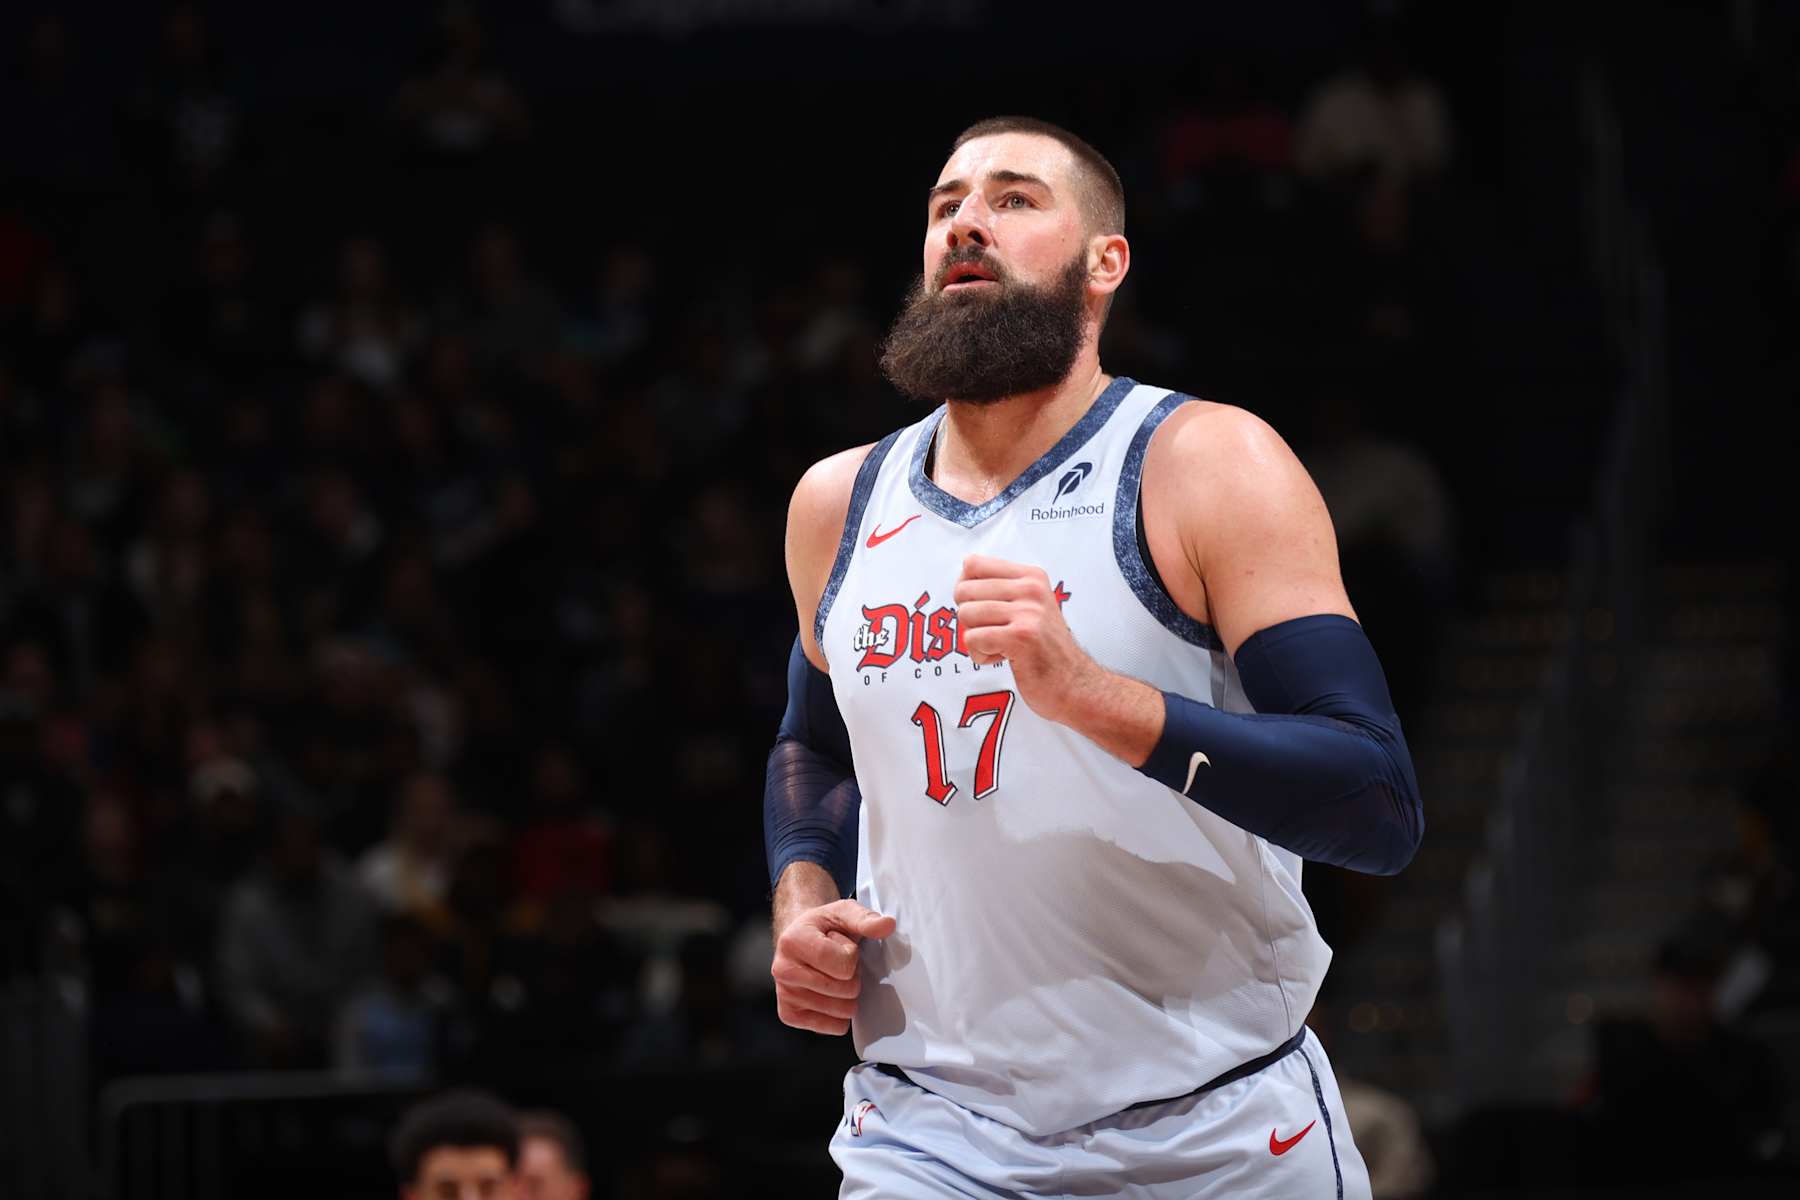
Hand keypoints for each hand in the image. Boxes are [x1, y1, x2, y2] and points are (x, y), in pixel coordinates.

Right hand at [770, 899, 895, 1035]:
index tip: (842, 945)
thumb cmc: (823, 928)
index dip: (853, 956)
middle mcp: (783, 970)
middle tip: (838, 963)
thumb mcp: (844, 913)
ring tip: (832, 976)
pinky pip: (834, 1027)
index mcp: (793, 941)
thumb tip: (887, 925)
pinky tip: (828, 994)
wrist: (798, 939)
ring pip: (841, 1011)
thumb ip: (866, 918)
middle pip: (845, 989)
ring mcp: (785, 995)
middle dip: (851, 977)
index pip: (844, 964)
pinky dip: (840, 1014)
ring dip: (847, 996)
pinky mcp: (790, 1016)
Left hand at [954, 554, 1099, 726]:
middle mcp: (1031, 589)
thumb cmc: (1045, 648)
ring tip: (1000, 645)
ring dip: (975, 638)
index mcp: (1031, 576)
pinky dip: (980, 655)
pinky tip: (1003, 657)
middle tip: (993, 632)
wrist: (1075, 683)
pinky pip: (972, 639)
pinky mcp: (1020, 637)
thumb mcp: (1031, 606)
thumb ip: (1002, 590)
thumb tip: (962, 578)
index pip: (972, 564)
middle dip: (969, 617)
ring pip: (965, 614)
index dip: (965, 589)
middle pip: (963, 591)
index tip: (981, 607)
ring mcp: (1028, 612)